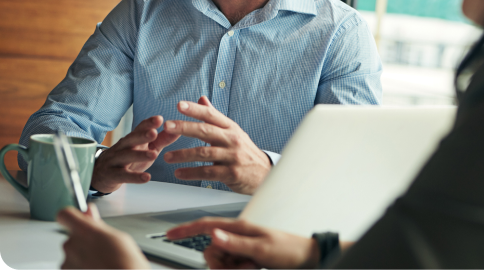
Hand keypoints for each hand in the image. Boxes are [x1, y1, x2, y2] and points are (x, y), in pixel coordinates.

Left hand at [57, 204, 149, 269]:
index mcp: (84, 231)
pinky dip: (82, 268)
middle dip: (84, 240)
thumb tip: (89, 212)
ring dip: (83, 256)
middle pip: (72, 236)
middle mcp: (71, 246)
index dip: (73, 216)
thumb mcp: (118, 237)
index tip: (82, 219)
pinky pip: (72, 267)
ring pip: (73, 253)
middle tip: (101, 247)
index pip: (65, 215)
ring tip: (102, 261)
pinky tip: (97, 268)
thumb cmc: (125, 263)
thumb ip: (98, 224)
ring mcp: (67, 264)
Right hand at [91, 115, 179, 192]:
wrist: (102, 174)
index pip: (139, 128)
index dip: (148, 123)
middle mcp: (123, 146)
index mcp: (132, 138)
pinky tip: (146, 178)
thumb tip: (178, 130)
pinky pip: (123, 175)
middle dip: (142, 135)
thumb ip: (162, 140)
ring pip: (126, 156)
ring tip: (154, 155)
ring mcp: (116, 160)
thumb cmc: (129, 158)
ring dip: (140, 155)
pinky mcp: (113, 175)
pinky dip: (134, 177)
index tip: (159, 119)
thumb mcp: (146, 148)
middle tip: (154, 132)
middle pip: (131, 139)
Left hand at [163, 96, 270, 194]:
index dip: (195, 109)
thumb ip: (215, 117)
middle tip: (167, 126)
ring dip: (183, 155)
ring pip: (204, 153)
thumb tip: (201, 99)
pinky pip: (208, 173)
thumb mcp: (232, 132)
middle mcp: (232, 140)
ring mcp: (232, 156)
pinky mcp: (232, 173)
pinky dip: (191, 173)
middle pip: (205, 131)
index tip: (179, 105)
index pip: (211, 115)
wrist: (265, 173)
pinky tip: (179, 173)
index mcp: (230, 128)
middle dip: (184, 128)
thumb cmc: (244, 151)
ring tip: (168, 156)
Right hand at [167, 217, 319, 269]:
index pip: (207, 225)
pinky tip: (252, 269)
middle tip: (244, 267)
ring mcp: (242, 248)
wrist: (307, 259)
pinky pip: (231, 267)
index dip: (186, 229)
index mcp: (239, 228)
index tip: (169, 233)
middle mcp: (238, 236)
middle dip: (221, 264)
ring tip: (253, 268)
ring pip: (221, 262)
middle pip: (211, 251)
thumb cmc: (288, 250)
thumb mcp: (261, 249)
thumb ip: (235, 244)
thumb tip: (212, 235)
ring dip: (233, 269)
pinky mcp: (246, 259)